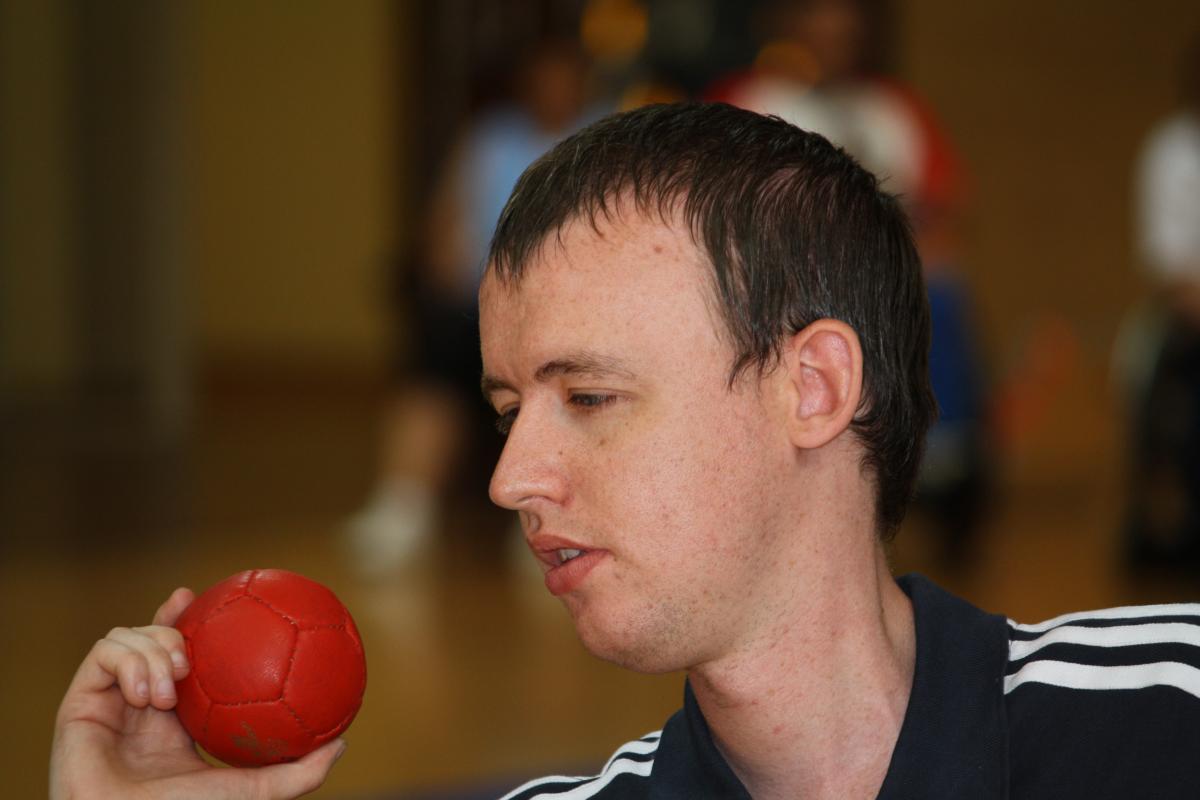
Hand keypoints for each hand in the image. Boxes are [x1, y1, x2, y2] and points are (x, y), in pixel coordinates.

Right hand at [50, 588, 344, 799]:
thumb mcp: (249, 791)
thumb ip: (293, 773)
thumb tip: (339, 745)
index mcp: (176, 717)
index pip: (187, 658)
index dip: (200, 624)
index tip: (222, 601)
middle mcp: (141, 702)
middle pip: (152, 637)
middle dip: (170, 623)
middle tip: (190, 638)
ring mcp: (110, 698)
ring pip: (131, 637)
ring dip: (156, 648)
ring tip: (175, 681)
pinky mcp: (81, 698)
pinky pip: (106, 652)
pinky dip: (131, 661)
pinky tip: (149, 692)